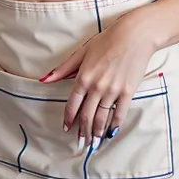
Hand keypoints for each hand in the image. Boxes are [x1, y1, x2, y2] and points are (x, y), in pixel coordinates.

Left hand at [40, 9, 154, 150]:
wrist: (134, 35)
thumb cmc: (107, 40)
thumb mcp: (83, 51)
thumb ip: (64, 68)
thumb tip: (45, 79)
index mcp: (84, 76)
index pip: (73, 104)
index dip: (69, 118)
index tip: (67, 128)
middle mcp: (96, 87)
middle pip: (86, 115)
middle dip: (82, 131)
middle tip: (80, 142)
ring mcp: (113, 91)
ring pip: (101, 118)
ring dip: (95, 133)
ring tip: (92, 143)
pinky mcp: (127, 92)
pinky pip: (119, 114)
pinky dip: (114, 126)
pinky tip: (110, 133)